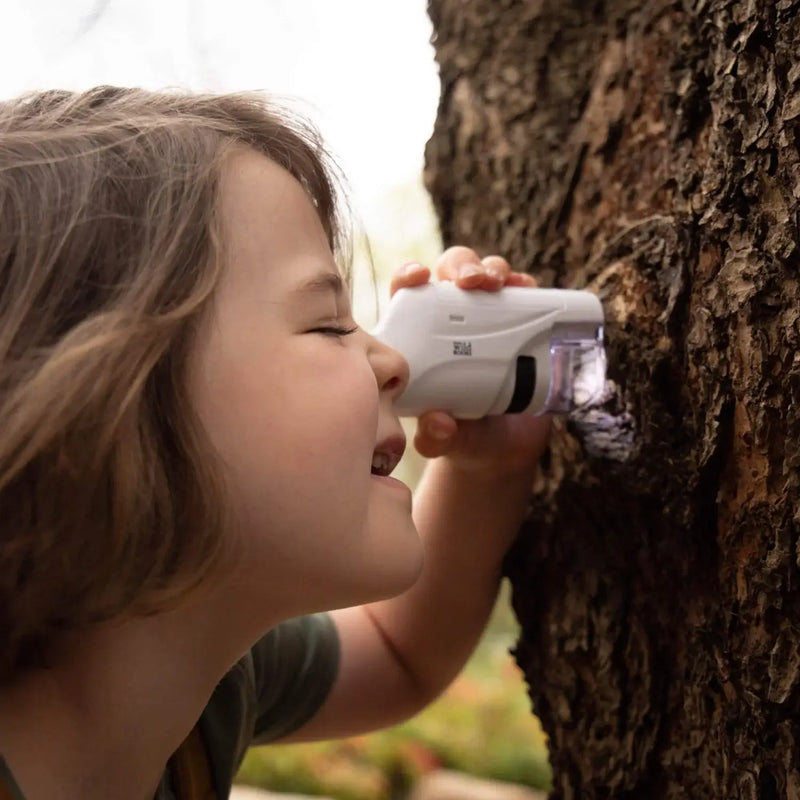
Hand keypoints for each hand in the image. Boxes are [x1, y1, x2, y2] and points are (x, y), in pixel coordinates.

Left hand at [389, 246, 551, 476]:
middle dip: (461, 265)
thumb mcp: (446, 440)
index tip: (418, 277)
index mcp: (421, 336)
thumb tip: (437, 423)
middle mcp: (454, 318)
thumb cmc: (462, 436)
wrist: (503, 448)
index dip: (409, 276)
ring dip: (492, 269)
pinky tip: (527, 288)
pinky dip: (526, 286)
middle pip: (451, 273)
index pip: (407, 294)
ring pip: (489, 275)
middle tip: (471, 281)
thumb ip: (437, 437)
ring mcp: (491, 318)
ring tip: (498, 284)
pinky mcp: (524, 324)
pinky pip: (526, 295)